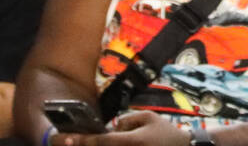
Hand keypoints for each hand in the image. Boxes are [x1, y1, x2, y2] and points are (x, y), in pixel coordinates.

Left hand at [52, 111, 188, 145]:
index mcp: (131, 141)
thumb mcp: (149, 117)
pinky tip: (104, 144)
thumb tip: (112, 128)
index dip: (83, 140)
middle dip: (85, 145)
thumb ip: (127, 119)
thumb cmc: (166, 132)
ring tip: (89, 140)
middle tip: (69, 140)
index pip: (101, 141)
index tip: (68, 138)